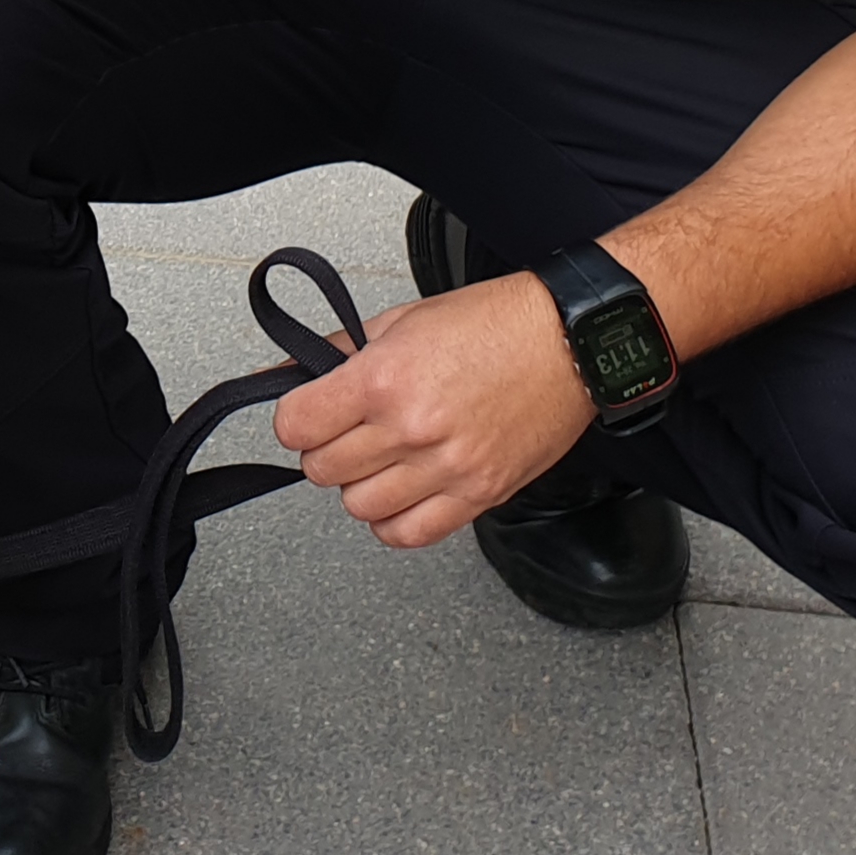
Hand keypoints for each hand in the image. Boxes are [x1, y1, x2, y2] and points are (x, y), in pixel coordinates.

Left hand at [271, 272, 592, 547]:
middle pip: (323, 470)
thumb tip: (287, 375)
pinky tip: (405, 491)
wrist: (568, 341)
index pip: (297, 426)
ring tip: (385, 457)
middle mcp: (412, 428)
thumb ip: (338, 352)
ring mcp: (446, 468)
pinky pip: (408, 534)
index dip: (298, 419)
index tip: (310, 413)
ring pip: (359, 508)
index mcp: (385, 379)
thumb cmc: (495, 324)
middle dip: (328, 449)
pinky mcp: (478, 495)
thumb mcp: (403, 320)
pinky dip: (394, 520)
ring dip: (362, 485)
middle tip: (351, 430)